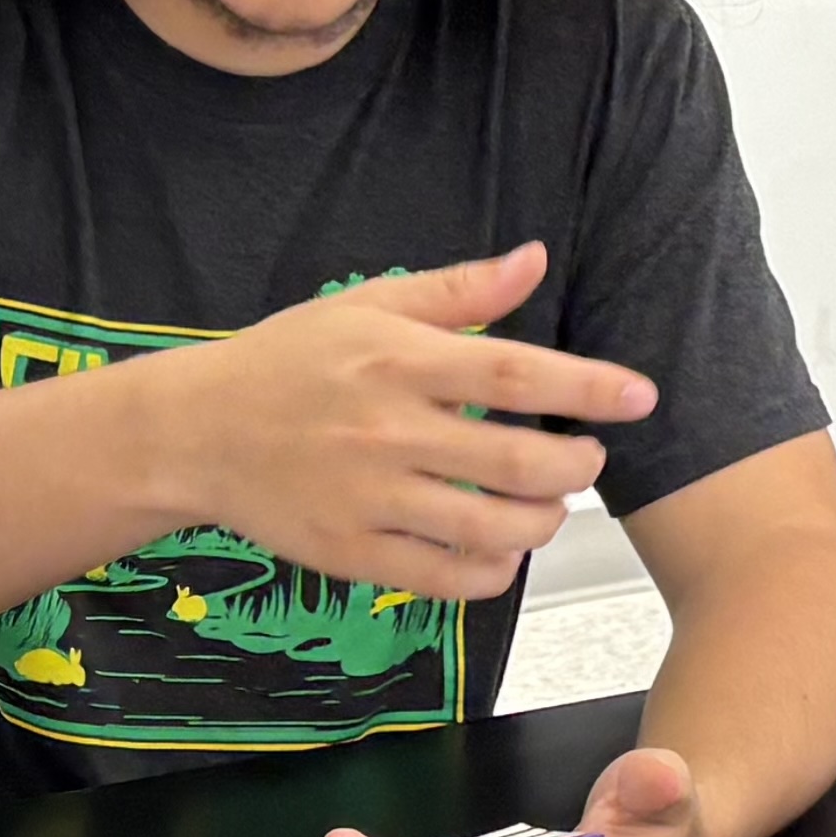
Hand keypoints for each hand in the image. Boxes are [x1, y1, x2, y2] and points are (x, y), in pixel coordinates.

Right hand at [131, 240, 657, 605]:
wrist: (195, 432)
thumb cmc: (287, 362)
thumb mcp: (366, 306)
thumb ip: (458, 291)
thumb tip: (534, 260)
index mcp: (399, 361)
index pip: (515, 373)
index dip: (588, 386)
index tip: (640, 395)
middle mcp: (390, 431)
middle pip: (518, 461)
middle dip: (577, 467)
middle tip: (586, 461)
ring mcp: (370, 498)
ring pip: (491, 527)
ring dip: (543, 522)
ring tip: (548, 506)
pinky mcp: (351, 553)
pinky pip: (444, 576)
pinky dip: (491, 571)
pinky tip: (500, 551)